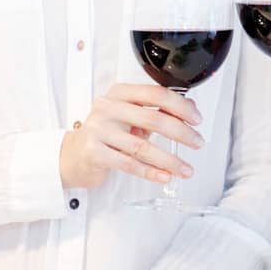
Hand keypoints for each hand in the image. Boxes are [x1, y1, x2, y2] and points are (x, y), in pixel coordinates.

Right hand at [59, 82, 204, 189]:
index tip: (196, 119)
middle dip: (181, 133)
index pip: (155, 94)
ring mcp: (99, 130)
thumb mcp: (130, 117)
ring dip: (169, 159)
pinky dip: (151, 172)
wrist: (73, 155)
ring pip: (142, 146)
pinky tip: (165, 176)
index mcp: (119, 93)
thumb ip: (156, 113)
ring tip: (185, 168)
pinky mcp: (95, 152)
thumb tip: (190, 112)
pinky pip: (129, 164)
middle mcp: (107, 108)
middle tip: (197, 142)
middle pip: (153, 119)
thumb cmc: (106, 134)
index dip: (180, 106)